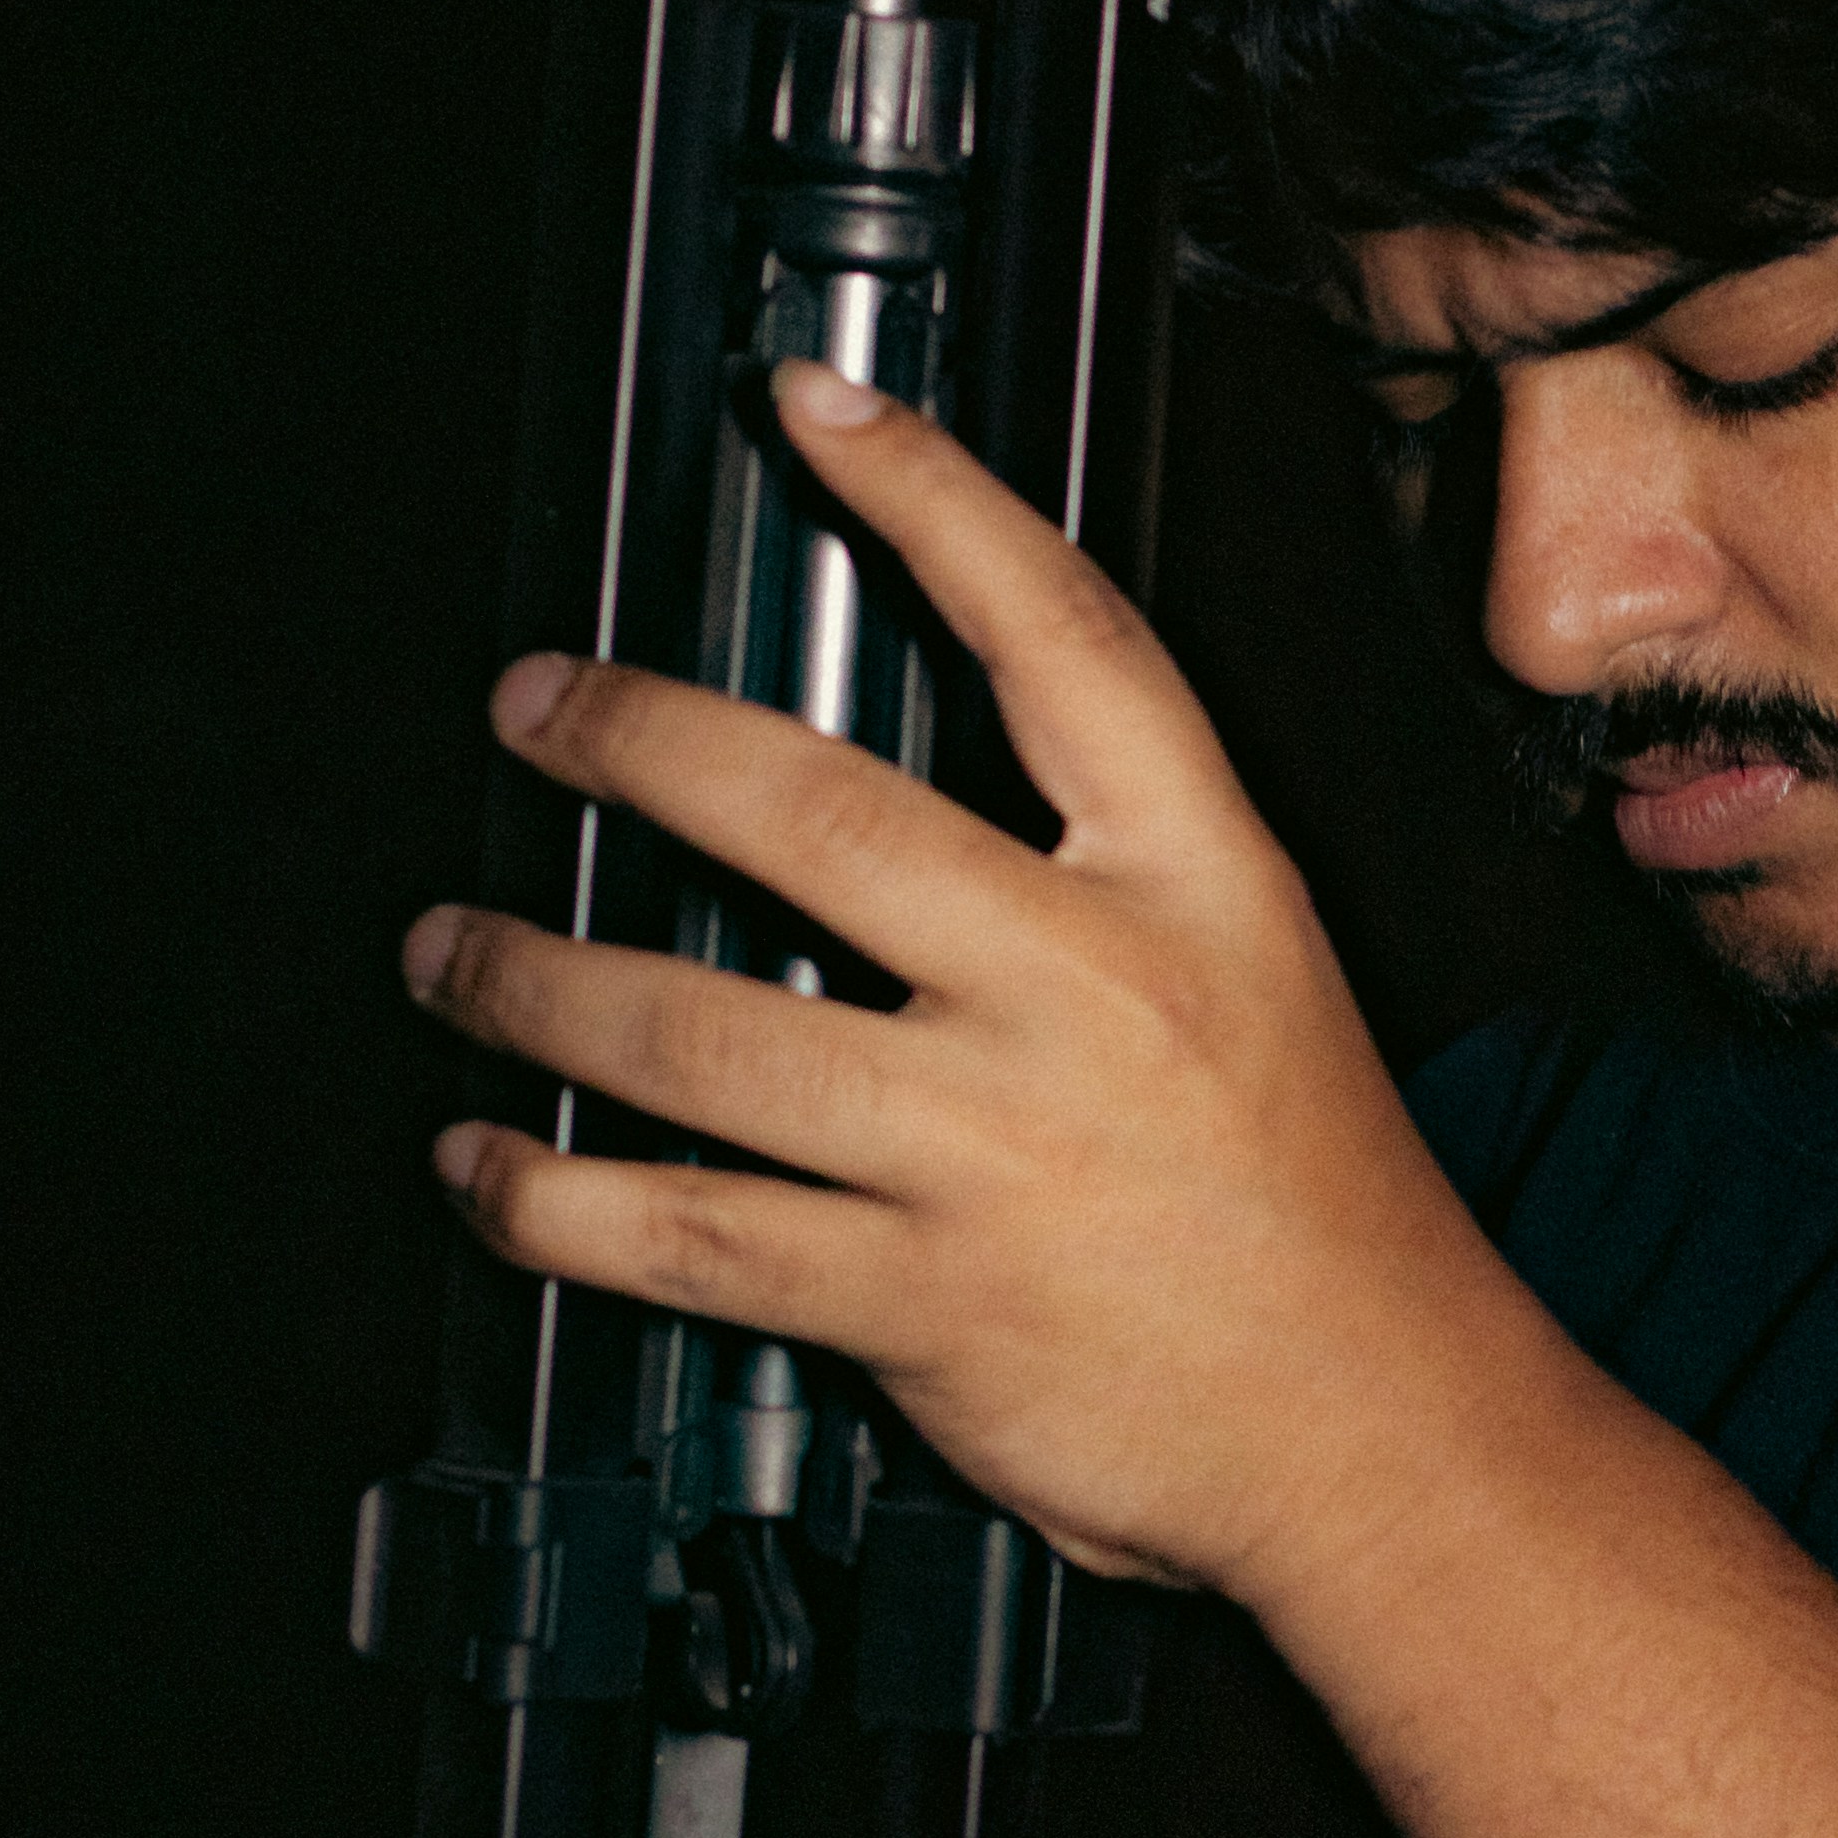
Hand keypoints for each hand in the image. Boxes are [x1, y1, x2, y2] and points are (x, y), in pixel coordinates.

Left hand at [403, 365, 1491, 1598]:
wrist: (1386, 1429)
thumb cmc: (1317, 1212)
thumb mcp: (1253, 975)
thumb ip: (1094, 882)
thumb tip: (878, 816)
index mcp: (1196, 884)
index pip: (1057, 635)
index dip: (927, 496)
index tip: (813, 408)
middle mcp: (1089, 989)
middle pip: (813, 812)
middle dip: (630, 739)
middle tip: (536, 708)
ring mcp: (993, 1147)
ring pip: (698, 1029)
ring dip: (531, 980)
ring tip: (451, 954)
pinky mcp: (921, 1298)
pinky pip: (684, 1230)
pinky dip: (550, 1197)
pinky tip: (491, 1168)